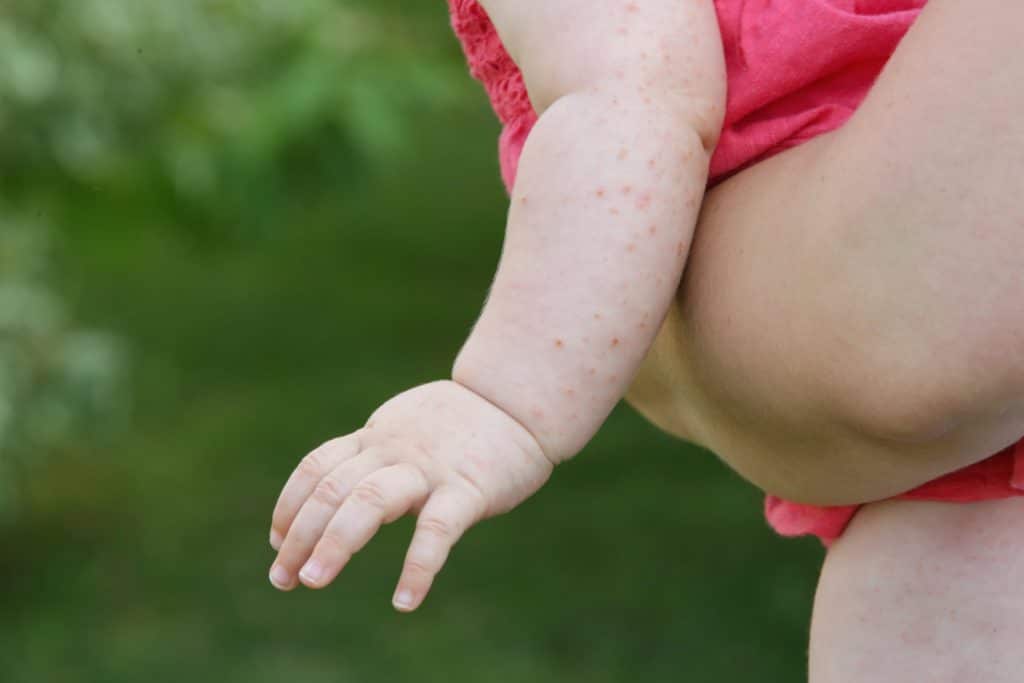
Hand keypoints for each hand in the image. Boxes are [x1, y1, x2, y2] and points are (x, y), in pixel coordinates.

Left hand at [268, 380, 552, 610]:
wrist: (518, 402)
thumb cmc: (460, 424)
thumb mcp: (405, 430)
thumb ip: (374, 456)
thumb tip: (339, 494)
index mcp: (376, 437)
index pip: (316, 467)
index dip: (289, 505)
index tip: (276, 540)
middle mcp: (394, 449)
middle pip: (332, 487)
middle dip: (299, 534)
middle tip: (283, 578)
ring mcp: (430, 468)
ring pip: (368, 501)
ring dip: (334, 542)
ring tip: (312, 581)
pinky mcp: (468, 489)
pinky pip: (437, 530)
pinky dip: (418, 567)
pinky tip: (405, 601)